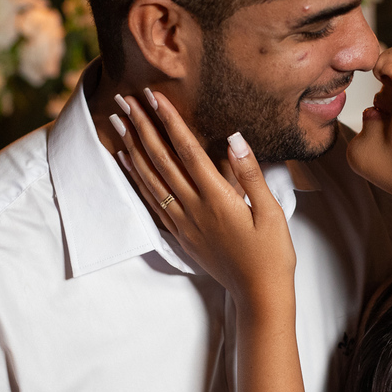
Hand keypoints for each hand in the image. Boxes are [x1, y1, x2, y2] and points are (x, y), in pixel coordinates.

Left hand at [110, 89, 295, 305]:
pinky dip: (136, 179)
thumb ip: (250, 173)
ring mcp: (184, 223)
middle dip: (143, 127)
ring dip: (132, 149)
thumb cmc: (272, 254)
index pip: (187, 150)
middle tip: (125, 100)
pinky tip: (126, 162)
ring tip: (119, 123)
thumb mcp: (271, 211)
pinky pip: (151, 202)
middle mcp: (194, 208)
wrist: (259, 294)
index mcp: (218, 198)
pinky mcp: (180, 235)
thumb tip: (234, 138)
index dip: (170, 121)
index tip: (154, 96)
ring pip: (150, 179)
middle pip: (162, 160)